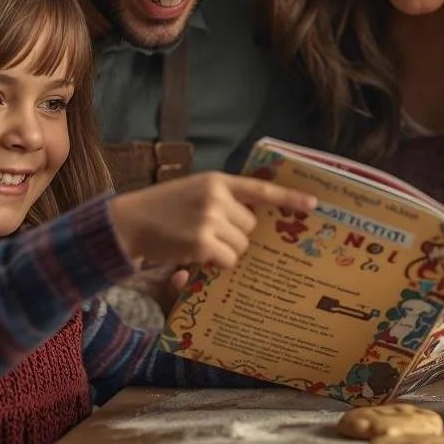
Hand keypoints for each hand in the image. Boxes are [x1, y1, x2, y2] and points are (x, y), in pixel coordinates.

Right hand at [109, 172, 316, 270]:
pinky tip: (195, 255)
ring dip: (225, 251)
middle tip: (210, 233)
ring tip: (198, 242)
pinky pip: (227, 260)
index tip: (314, 204)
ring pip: (241, 246)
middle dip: (236, 235)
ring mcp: (210, 220)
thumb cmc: (163, 209)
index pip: (260, 189)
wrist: (129, 222)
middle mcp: (216, 197)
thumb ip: (223, 199)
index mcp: (217, 180)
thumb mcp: (195, 191)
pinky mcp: (201, 243)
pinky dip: (215, 263)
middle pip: (250, 226)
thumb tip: (252, 223)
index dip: (289, 198)